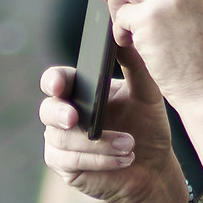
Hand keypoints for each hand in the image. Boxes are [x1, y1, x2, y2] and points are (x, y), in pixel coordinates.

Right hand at [38, 60, 189, 202]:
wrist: (154, 167)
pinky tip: (123, 159)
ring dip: (97, 143)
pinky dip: (98, 160)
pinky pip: (71, 161)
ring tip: (129, 145)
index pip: (57, 80)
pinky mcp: (66, 167)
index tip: (59, 86)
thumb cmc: (148, 127)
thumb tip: (123, 35)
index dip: (53, 81)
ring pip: (62, 139)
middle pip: (47, 110)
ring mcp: (62, 142)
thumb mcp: (146, 94)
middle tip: (75, 119)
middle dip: (59, 114)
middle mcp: (65, 115)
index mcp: (80, 92)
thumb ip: (134, 65)